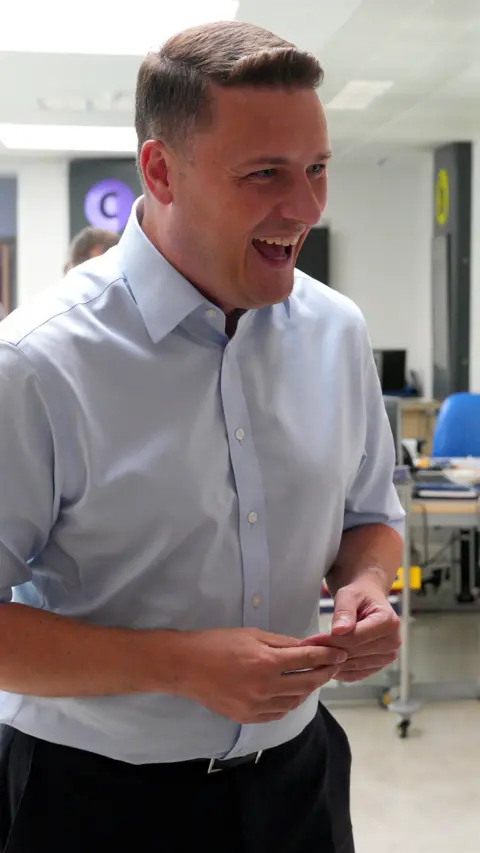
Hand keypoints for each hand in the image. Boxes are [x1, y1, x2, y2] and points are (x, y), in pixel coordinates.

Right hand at [178, 627, 347, 722]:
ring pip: (294, 701)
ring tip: (312, 678)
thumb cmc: (218, 643)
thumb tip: (306, 646)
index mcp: (267, 662)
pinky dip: (289, 703)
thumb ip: (281, 643)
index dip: (327, 656)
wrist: (186, 666)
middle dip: (324, 674)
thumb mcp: (252, 634)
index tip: (340, 654)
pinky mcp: (247, 717)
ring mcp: (257, 706)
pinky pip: (278, 713)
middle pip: (307, 683)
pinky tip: (290, 693)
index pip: (308, 659)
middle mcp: (266, 687)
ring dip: (307, 690)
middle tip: (334, 667)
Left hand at [302, 579, 400, 682]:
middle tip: (306, 649)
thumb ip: (344, 611)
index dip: (332, 640)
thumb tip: (339, 630)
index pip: (356, 637)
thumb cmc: (360, 594)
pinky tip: (326, 665)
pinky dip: (341, 671)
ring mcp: (388, 655)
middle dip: (329, 650)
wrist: (369, 599)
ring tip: (314, 657)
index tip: (311, 640)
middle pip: (355, 652)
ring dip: (333, 663)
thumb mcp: (349, 595)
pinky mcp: (380, 664)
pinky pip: (358, 674)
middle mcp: (393, 641)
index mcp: (389, 622)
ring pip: (354, 665)